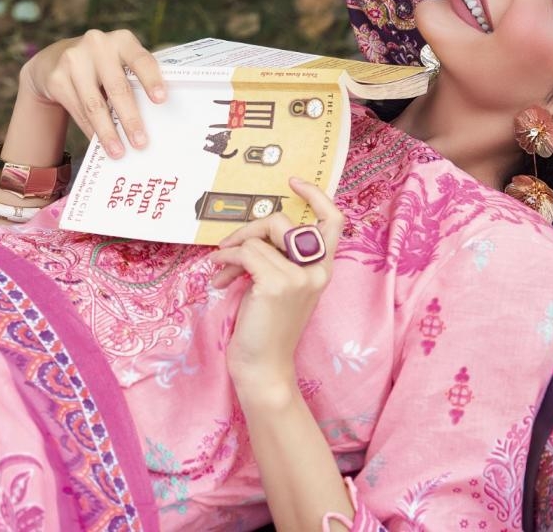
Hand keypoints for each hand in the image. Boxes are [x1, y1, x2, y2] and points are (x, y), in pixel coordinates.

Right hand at [20, 29, 167, 158]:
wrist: (55, 59)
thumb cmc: (102, 66)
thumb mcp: (118, 62)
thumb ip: (133, 80)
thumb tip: (152, 121)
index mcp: (122, 40)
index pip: (141, 60)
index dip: (151, 80)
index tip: (161, 100)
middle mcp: (98, 45)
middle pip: (117, 87)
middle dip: (130, 119)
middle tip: (141, 143)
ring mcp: (74, 60)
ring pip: (94, 105)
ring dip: (108, 132)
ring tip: (118, 152)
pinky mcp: (57, 78)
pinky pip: (78, 111)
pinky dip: (91, 130)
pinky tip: (99, 143)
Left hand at [210, 179, 342, 389]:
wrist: (263, 368)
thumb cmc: (266, 329)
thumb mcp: (279, 286)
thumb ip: (277, 258)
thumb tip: (251, 233)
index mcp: (322, 269)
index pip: (333, 221)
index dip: (316, 196)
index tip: (293, 183)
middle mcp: (317, 270)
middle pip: (283, 221)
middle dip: (250, 227)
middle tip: (230, 245)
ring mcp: (299, 277)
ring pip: (260, 236)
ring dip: (233, 248)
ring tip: (221, 268)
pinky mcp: (277, 284)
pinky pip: (246, 252)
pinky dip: (227, 260)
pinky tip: (219, 277)